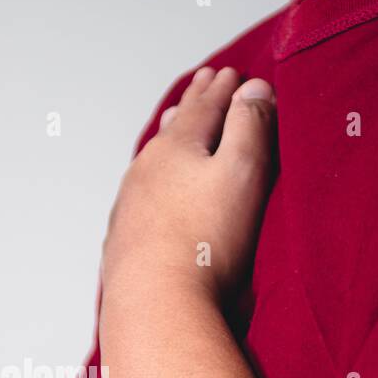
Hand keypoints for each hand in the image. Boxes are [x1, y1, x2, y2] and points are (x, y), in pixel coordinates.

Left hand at [99, 67, 275, 312]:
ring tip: (171, 125)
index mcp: (177, 148)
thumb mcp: (243, 173)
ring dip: (168, 139)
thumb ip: (250, 126)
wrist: (155, 305)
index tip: (232, 73)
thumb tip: (253, 88)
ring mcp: (130, 206)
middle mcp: (145, 170)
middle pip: (174, 128)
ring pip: (152, 160)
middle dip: (193, 104)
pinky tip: (150, 192)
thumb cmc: (205, 243)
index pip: (205, 106)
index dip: (223, 89)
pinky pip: (139, 196)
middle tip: (202, 84)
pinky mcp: (124, 241)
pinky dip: (152, 181)